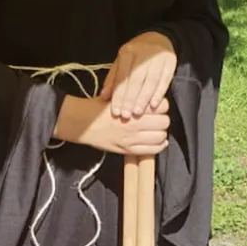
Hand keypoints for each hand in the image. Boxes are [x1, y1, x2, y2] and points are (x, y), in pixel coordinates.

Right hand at [54, 96, 169, 155]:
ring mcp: (133, 138)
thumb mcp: (116, 95)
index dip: (161, 106)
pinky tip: (158, 141)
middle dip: (162, 119)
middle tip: (157, 119)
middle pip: (164, 121)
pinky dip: (159, 146)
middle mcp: (135, 123)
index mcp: (133, 107)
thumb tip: (149, 98)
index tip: (157, 107)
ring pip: (161, 136)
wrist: (82, 123)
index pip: (161, 106)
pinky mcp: (129, 149)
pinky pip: (153, 150)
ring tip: (155, 130)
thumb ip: (133, 97)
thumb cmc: (97, 108)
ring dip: (161, 133)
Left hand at [100, 32, 176, 119]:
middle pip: (136, 80)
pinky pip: (165, 80)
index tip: (116, 111)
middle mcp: (143, 53)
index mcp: (127, 52)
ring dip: (144, 99)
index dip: (119, 95)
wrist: (158, 38)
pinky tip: (154, 105)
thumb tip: (104, 96)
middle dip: (130, 99)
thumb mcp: (121, 61)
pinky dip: (159, 93)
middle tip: (126, 115)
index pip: (122, 77)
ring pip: (151, 81)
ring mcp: (158, 57)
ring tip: (138, 113)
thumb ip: (113, 79)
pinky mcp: (170, 62)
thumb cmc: (136, 54)